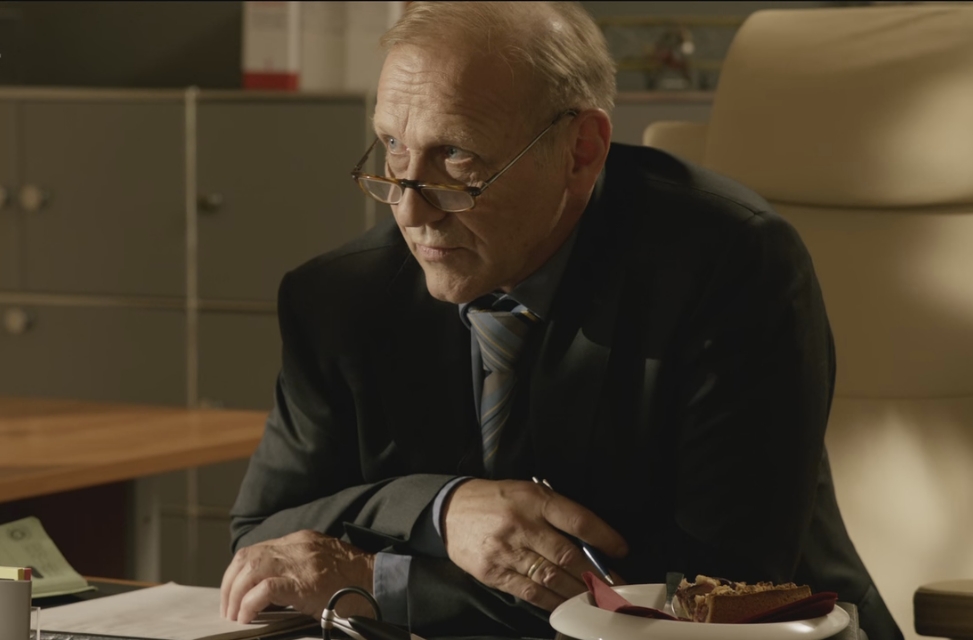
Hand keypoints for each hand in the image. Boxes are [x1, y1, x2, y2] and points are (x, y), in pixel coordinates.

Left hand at [220, 530, 374, 623]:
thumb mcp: (321, 565)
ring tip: (236, 614)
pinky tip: (248, 616)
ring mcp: (301, 563)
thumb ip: (296, 568)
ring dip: (236, 595)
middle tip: (229, 608)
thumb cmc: (354, 581)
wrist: (380, 583)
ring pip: (251, 569)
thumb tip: (267, 589)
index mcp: (300, 541)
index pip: (256, 550)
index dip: (237, 572)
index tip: (233, 592)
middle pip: (247, 558)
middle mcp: (297, 546)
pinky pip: (266, 589)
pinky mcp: (305, 583)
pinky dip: (250, 603)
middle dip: (230, 584)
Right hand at [442, 479, 627, 611]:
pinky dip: (552, 601)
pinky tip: (566, 605)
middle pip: (567, 555)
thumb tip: (589, 543)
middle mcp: (522, 525)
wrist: (449, 511)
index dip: (603, 537)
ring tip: (597, 600)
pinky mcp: (494, 573)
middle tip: (616, 586)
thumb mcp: (527, 493)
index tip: (621, 551)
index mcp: (534, 500)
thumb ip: (555, 514)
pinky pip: (529, 592)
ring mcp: (507, 551)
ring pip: (550, 577)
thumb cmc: (496, 500)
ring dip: (578, 592)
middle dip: (596, 574)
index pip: (577, 520)